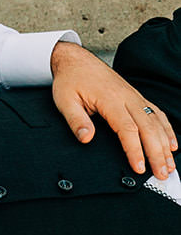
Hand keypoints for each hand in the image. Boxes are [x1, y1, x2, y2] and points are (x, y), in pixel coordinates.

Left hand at [50, 40, 177, 178]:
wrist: (76, 61)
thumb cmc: (71, 80)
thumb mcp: (65, 100)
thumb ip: (76, 120)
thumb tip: (86, 138)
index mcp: (110, 99)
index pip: (128, 129)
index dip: (135, 150)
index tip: (139, 167)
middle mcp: (127, 98)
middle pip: (148, 128)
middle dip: (157, 153)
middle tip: (161, 173)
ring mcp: (134, 97)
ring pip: (156, 122)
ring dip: (165, 144)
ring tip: (169, 165)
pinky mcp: (136, 97)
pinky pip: (157, 113)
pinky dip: (167, 129)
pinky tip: (171, 143)